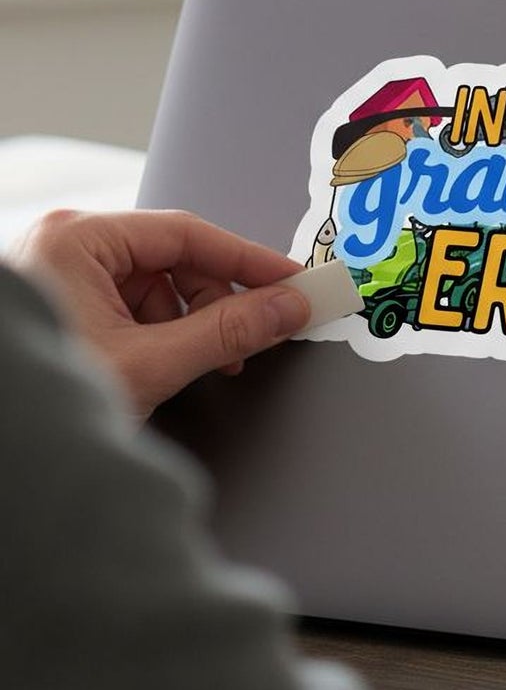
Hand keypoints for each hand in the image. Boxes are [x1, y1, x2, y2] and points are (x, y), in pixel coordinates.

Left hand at [10, 209, 309, 418]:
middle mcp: (65, 246)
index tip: (292, 280)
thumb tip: (283, 308)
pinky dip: (161, 333)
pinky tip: (165, 364)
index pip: (188, 234)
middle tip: (250, 337)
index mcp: (76, 239)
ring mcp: (61, 273)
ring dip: (189, 324)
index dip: (248, 260)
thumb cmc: (39, 402)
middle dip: (216, 304)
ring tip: (192, 365)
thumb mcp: (150, 364)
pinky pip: (133, 304)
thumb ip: (227, 332)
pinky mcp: (65, 302)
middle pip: (175, 260)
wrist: (4, 455)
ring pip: (157, 285)